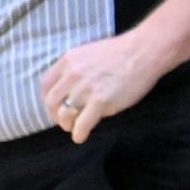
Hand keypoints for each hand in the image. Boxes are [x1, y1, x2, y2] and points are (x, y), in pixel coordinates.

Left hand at [37, 29, 171, 142]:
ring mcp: (85, 88)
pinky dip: (79, 134)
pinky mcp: (100, 101)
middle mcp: (72, 75)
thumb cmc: (120, 53)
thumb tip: (68, 89)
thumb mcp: (87, 54)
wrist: (143, 51)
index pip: (46, 85)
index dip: (47, 99)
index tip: (53, 107)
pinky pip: (82, 124)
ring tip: (73, 128)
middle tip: (63, 121)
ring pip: (64, 115)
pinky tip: (81, 137)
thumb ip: (75, 70)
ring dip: (67, 125)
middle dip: (54, 115)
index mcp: (67, 61)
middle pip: (52, 102)